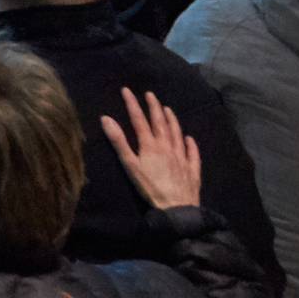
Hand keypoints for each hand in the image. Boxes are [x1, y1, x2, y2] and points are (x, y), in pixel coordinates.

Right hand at [103, 88, 203, 210]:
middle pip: (160, 123)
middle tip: (150, 95)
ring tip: (168, 109)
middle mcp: (167, 147)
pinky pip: (192, 153)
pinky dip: (191, 144)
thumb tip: (106, 118)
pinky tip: (190, 138)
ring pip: (177, 134)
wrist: (176, 208)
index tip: (127, 90)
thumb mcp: (130, 165)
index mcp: (150, 145)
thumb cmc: (149, 187)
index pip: (139, 120)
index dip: (132, 104)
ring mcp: (182, 158)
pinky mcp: (192, 170)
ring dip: (172, 121)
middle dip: (154, 107)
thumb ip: (119, 141)